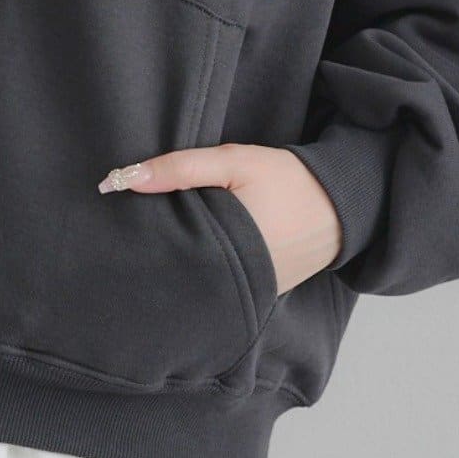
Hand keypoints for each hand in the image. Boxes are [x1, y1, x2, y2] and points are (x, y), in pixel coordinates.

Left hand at [97, 143, 341, 294]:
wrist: (343, 204)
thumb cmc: (289, 180)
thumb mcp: (235, 162)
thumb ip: (181, 168)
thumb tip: (124, 178)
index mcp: (228, 250)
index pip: (168, 252)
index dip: (142, 241)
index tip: (115, 227)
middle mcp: (238, 281)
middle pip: (179, 272)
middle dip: (156, 256)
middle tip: (127, 239)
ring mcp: (251, 293)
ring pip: (199, 281)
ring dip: (181, 265)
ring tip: (154, 247)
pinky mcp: (262, 294)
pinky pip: (222, 285)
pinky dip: (207, 270)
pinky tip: (193, 255)